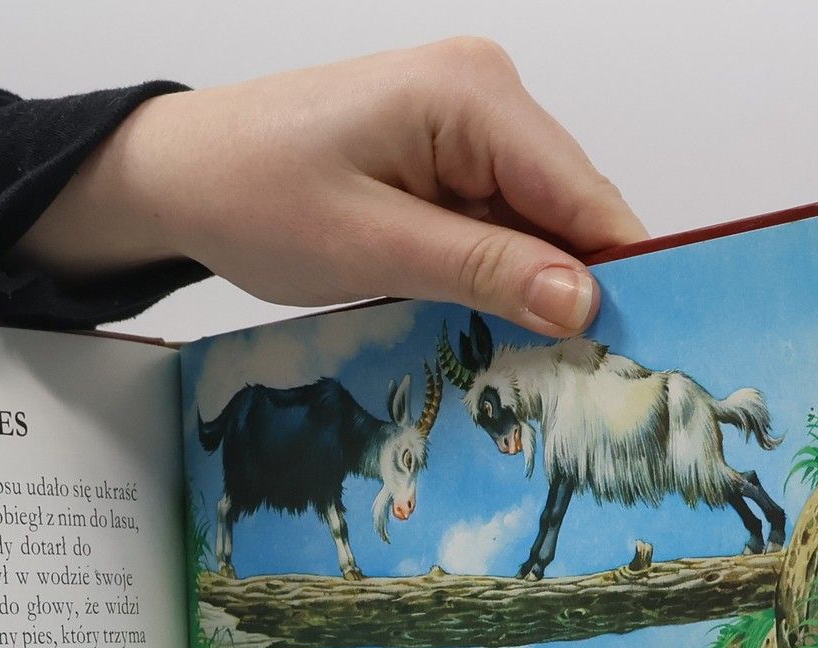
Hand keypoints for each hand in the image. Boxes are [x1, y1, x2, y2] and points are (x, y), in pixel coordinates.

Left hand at [20, 39, 645, 335]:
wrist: (181, 174)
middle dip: (570, 291)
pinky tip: (474, 326)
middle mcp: (484, 94)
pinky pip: (491, 225)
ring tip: (517, 367)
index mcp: (474, 95)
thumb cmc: (252, 195)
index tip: (637, 353)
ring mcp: (466, 124)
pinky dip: (488, 278)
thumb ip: (481, 272)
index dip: (620, 275)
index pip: (584, 195)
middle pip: (567, 211)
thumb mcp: (371, 248)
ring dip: (524, 292)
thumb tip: (583, 301)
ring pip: (531, 226)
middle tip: (571, 384)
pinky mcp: (441, 157)